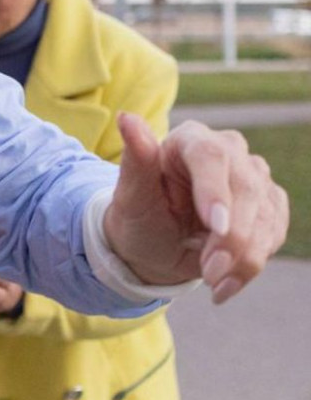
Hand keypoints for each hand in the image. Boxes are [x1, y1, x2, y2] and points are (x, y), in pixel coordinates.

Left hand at [104, 114, 288, 303]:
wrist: (156, 244)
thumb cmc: (139, 215)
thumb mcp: (131, 194)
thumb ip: (136, 159)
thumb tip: (126, 118)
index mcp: (190, 138)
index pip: (210, 156)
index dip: (215, 191)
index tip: (215, 227)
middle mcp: (228, 150)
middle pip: (246, 189)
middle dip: (232, 238)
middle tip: (210, 272)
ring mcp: (253, 176)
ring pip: (266, 215)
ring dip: (244, 257)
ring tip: (214, 281)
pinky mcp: (269, 203)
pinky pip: (274, 233)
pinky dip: (252, 262)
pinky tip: (227, 279)